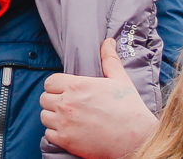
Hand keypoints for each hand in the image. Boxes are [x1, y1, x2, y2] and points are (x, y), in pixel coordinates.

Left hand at [39, 39, 156, 158]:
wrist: (138, 139)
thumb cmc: (130, 109)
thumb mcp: (120, 80)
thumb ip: (109, 60)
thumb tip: (109, 42)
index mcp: (76, 86)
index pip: (49, 82)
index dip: (56, 87)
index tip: (65, 92)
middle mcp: (66, 103)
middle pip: (44, 99)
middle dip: (53, 102)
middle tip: (68, 107)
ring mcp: (65, 122)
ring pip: (44, 116)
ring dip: (53, 118)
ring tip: (69, 119)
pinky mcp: (66, 140)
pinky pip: (48, 134)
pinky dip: (56, 134)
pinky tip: (70, 132)